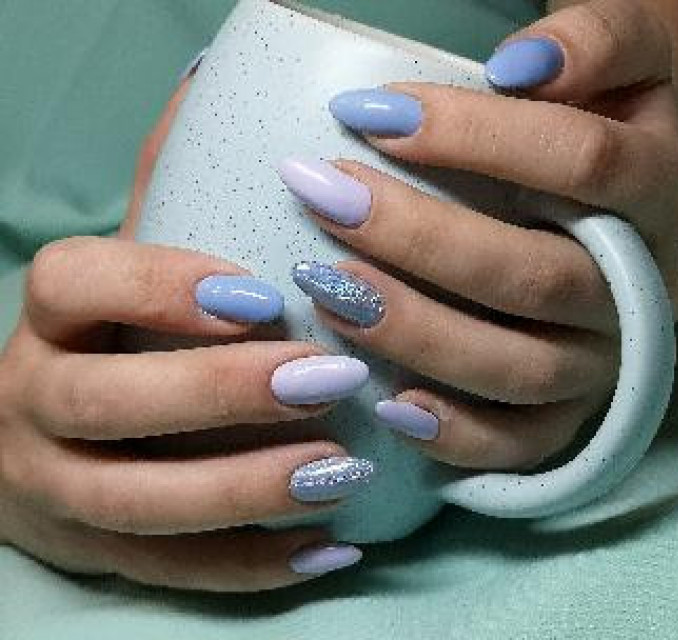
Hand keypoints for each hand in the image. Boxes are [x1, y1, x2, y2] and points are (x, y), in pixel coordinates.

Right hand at [0, 81, 372, 591]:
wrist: (36, 444)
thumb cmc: (110, 343)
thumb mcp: (129, 269)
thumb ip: (168, 190)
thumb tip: (217, 81)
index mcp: (48, 324)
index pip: (74, 283)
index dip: (160, 285)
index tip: (260, 292)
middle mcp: (33, 406)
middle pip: (105, 403)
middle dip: (220, 393)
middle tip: (331, 377)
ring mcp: (57, 490)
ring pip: (138, 503)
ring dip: (247, 486)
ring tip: (346, 467)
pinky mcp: (98, 556)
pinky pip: (172, 571)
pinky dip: (255, 564)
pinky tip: (332, 546)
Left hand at [277, 0, 677, 469]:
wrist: (603, 201)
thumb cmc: (590, 120)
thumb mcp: (620, 58)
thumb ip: (595, 40)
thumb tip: (520, 66)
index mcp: (666, 191)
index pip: (585, 161)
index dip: (476, 135)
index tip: (368, 112)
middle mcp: (647, 287)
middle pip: (538, 276)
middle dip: (419, 238)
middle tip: (323, 195)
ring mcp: (609, 361)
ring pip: (522, 369)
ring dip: (416, 331)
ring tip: (325, 284)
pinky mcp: (573, 415)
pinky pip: (522, 445)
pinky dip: (455, 434)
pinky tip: (387, 403)